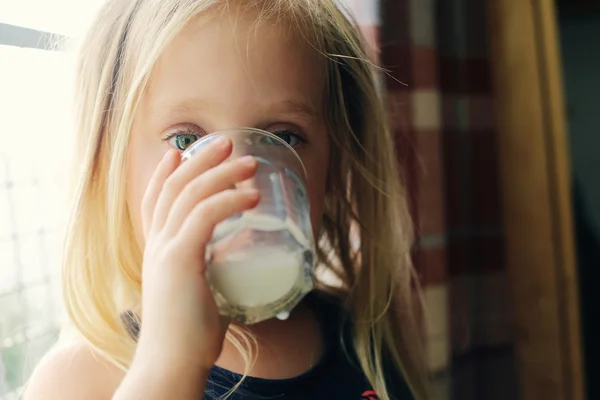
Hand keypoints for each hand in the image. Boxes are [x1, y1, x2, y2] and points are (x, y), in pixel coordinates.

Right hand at [136, 137, 258, 369]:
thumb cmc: (189, 335)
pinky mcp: (179, 261)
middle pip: (174, 187)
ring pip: (190, 195)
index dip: (167, 173)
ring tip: (250, 162)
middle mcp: (156, 244)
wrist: (171, 364)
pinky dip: (228, 201)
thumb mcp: (200, 292)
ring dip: (222, 173)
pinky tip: (250, 196)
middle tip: (229, 141)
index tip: (182, 152)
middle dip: (202, 159)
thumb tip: (239, 264)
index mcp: (158, 250)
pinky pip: (203, 218)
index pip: (156, 200)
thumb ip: (212, 271)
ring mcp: (164, 250)